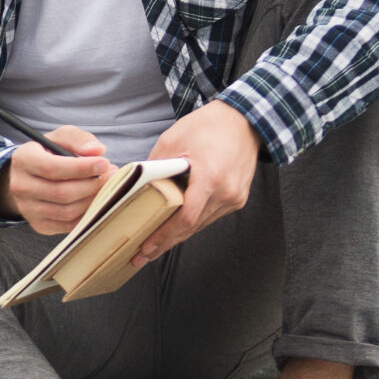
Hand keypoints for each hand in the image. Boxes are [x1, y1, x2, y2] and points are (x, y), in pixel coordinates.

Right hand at [0, 124, 112, 234]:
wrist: (30, 177)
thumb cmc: (49, 154)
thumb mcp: (60, 138)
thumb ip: (78, 139)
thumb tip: (97, 151)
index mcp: (23, 160)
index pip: (52, 168)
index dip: (81, 168)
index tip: (104, 163)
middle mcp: (20, 186)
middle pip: (62, 192)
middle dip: (92, 185)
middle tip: (109, 175)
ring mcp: (28, 209)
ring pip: (67, 211)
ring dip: (93, 200)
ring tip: (105, 186)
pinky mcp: (39, 225)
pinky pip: (70, 226)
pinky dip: (88, 214)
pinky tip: (96, 200)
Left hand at [132, 101, 261, 266]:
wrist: (244, 121)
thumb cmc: (207, 126)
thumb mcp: (172, 139)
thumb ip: (154, 166)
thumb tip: (134, 187)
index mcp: (210, 177)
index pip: (186, 217)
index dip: (164, 236)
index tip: (145, 247)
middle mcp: (226, 192)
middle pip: (192, 226)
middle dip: (165, 243)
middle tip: (140, 256)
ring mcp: (235, 198)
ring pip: (201, 224)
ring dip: (177, 236)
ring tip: (152, 247)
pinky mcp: (238, 198)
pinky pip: (210, 216)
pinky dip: (192, 223)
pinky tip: (174, 229)